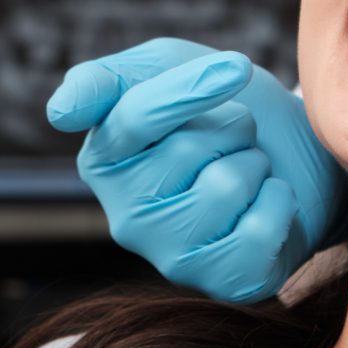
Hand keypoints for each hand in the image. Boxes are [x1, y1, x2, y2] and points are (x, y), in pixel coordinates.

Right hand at [47, 38, 347, 301]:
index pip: (135, 117)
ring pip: (229, 185)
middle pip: (191, 148)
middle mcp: (126, 216)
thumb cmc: (215, 107)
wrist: (287, 154)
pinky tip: (265, 203)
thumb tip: (60, 113)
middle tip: (230, 138)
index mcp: (104, 158)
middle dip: (232, 127)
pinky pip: (260, 231)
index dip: (191, 88)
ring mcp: (171, 255)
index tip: (237, 66)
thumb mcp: (163, 67)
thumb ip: (105, 79)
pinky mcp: (220, 281)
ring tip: (246, 169)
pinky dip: (279, 202)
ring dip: (255, 163)